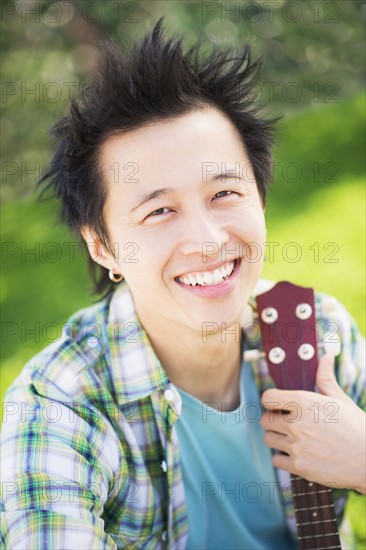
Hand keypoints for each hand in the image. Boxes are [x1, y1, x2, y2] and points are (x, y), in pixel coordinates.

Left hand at [260, 353, 365, 492]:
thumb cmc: (356, 427)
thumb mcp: (340, 399)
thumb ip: (325, 378)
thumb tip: (327, 357)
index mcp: (303, 402)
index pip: (267, 398)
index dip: (271, 401)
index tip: (278, 406)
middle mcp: (296, 423)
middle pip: (264, 420)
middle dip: (273, 421)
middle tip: (288, 424)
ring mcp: (296, 446)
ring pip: (268, 439)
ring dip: (277, 439)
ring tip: (293, 439)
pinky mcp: (299, 466)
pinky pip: (276, 460)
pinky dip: (283, 458)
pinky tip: (298, 454)